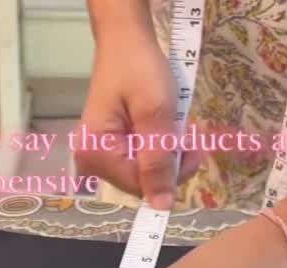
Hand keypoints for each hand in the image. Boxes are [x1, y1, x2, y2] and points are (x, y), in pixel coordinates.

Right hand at [75, 18, 197, 206]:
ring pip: (143, 174)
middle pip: (140, 183)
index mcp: (96, 154)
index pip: (140, 186)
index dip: (171, 174)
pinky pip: (139, 161)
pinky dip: (158, 149)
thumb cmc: (139, 69)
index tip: (195, 149)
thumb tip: (162, 207)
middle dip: (169, 164)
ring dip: (166, 156)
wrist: (126, 40)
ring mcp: (99, 156)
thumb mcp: (155, 114)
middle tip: (189, 136)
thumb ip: (158, 162)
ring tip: (178, 129)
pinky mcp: (110, 149)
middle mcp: (91, 161)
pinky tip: (164, 130)